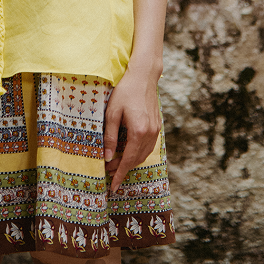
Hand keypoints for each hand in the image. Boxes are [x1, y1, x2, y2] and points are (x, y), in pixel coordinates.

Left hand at [103, 67, 160, 193]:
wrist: (143, 76)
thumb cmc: (125, 91)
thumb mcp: (112, 113)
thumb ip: (110, 136)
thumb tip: (106, 156)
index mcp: (139, 132)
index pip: (127, 160)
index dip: (119, 174)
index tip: (113, 187)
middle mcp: (150, 134)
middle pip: (136, 159)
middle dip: (122, 168)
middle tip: (109, 172)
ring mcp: (156, 130)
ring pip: (143, 154)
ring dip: (130, 162)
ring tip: (116, 164)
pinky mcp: (157, 125)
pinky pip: (148, 146)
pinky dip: (138, 153)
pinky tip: (129, 152)